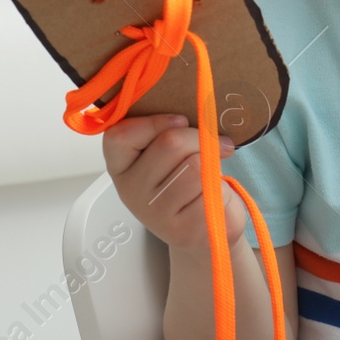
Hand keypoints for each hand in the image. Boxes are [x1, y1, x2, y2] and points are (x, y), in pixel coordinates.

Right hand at [101, 113, 247, 253]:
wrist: (208, 229)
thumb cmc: (191, 184)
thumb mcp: (173, 154)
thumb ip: (171, 132)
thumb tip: (202, 109)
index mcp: (122, 166)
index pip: (119, 135)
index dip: (155, 122)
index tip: (180, 121)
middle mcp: (130, 190)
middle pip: (170, 143)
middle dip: (199, 138)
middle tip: (212, 145)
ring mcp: (153, 213)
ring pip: (194, 165)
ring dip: (213, 163)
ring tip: (212, 173)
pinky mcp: (180, 229)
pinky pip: (209, 191)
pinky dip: (220, 188)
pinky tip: (214, 197)